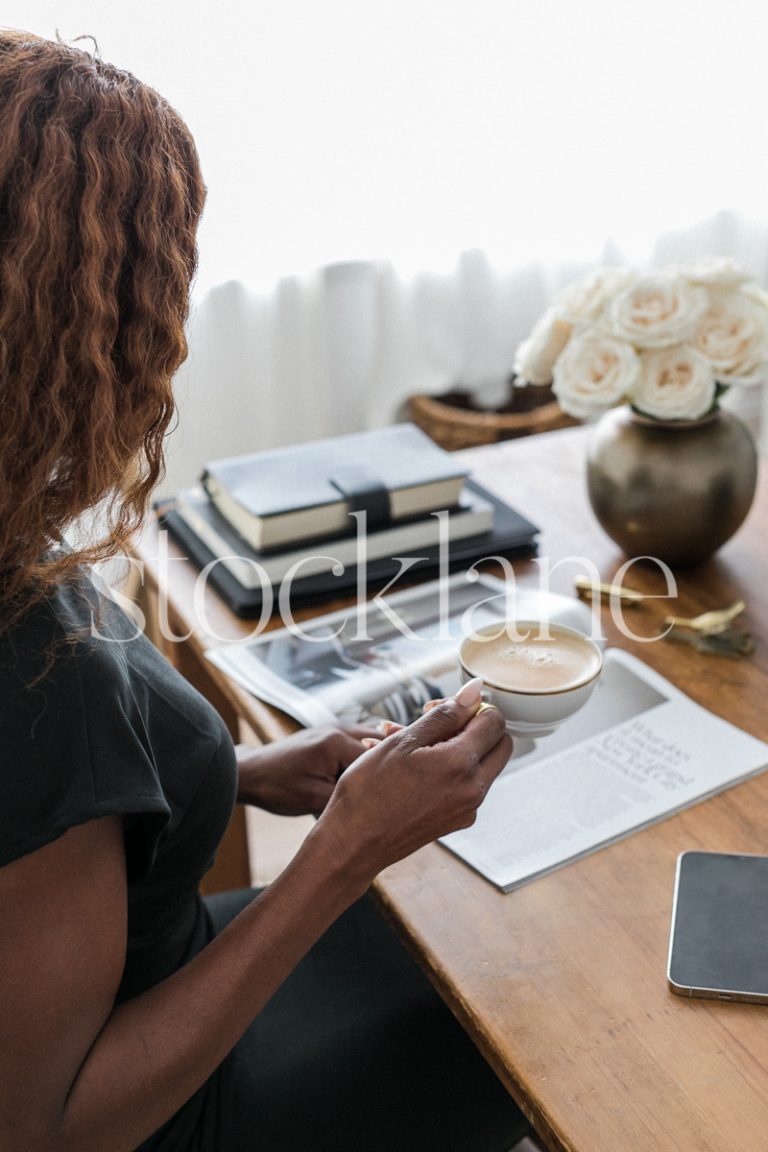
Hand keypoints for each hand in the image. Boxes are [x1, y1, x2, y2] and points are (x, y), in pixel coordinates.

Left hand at [235, 723, 382, 815]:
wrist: (250, 774)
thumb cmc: (277, 788)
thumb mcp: (315, 799)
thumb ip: (349, 796)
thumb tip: (377, 802)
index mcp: (338, 742)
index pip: (380, 759)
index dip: (390, 780)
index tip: (396, 800)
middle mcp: (340, 729)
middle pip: (381, 745)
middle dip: (387, 767)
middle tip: (396, 791)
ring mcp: (335, 728)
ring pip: (372, 743)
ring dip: (376, 762)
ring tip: (380, 785)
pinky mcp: (329, 734)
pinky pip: (358, 743)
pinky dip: (364, 758)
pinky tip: (361, 778)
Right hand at [315, 682, 510, 883]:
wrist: (352, 844)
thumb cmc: (369, 791)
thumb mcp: (404, 741)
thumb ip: (444, 715)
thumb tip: (475, 692)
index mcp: (462, 765)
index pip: (495, 721)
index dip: (470, 706)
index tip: (440, 709)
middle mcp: (474, 790)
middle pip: (498, 744)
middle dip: (473, 726)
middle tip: (434, 723)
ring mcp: (467, 808)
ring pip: (480, 764)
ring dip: (456, 747)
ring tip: (412, 745)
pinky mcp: (456, 820)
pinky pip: (465, 785)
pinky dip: (448, 770)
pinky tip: (411, 768)